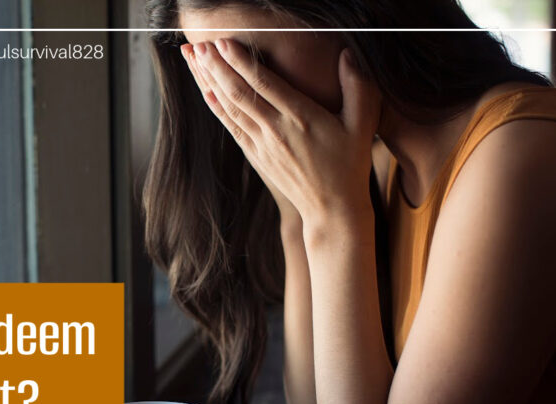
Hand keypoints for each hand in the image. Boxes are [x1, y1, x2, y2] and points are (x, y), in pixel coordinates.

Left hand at [181, 39, 379, 239]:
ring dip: (209, 82)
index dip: (241, 62)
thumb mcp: (363, 125)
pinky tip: (205, 91)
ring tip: (193, 59)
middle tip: (197, 44)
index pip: (264, 84)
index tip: (223, 42)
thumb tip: (348, 54)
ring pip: (230, 108)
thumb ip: (358, 87)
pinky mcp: (256, 156)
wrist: (332, 209)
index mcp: (301, 117)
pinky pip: (232, 127)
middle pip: (239, 93)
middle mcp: (276, 130)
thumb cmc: (350, 164)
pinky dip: (217, 108)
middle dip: (216, 67)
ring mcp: (263, 145)